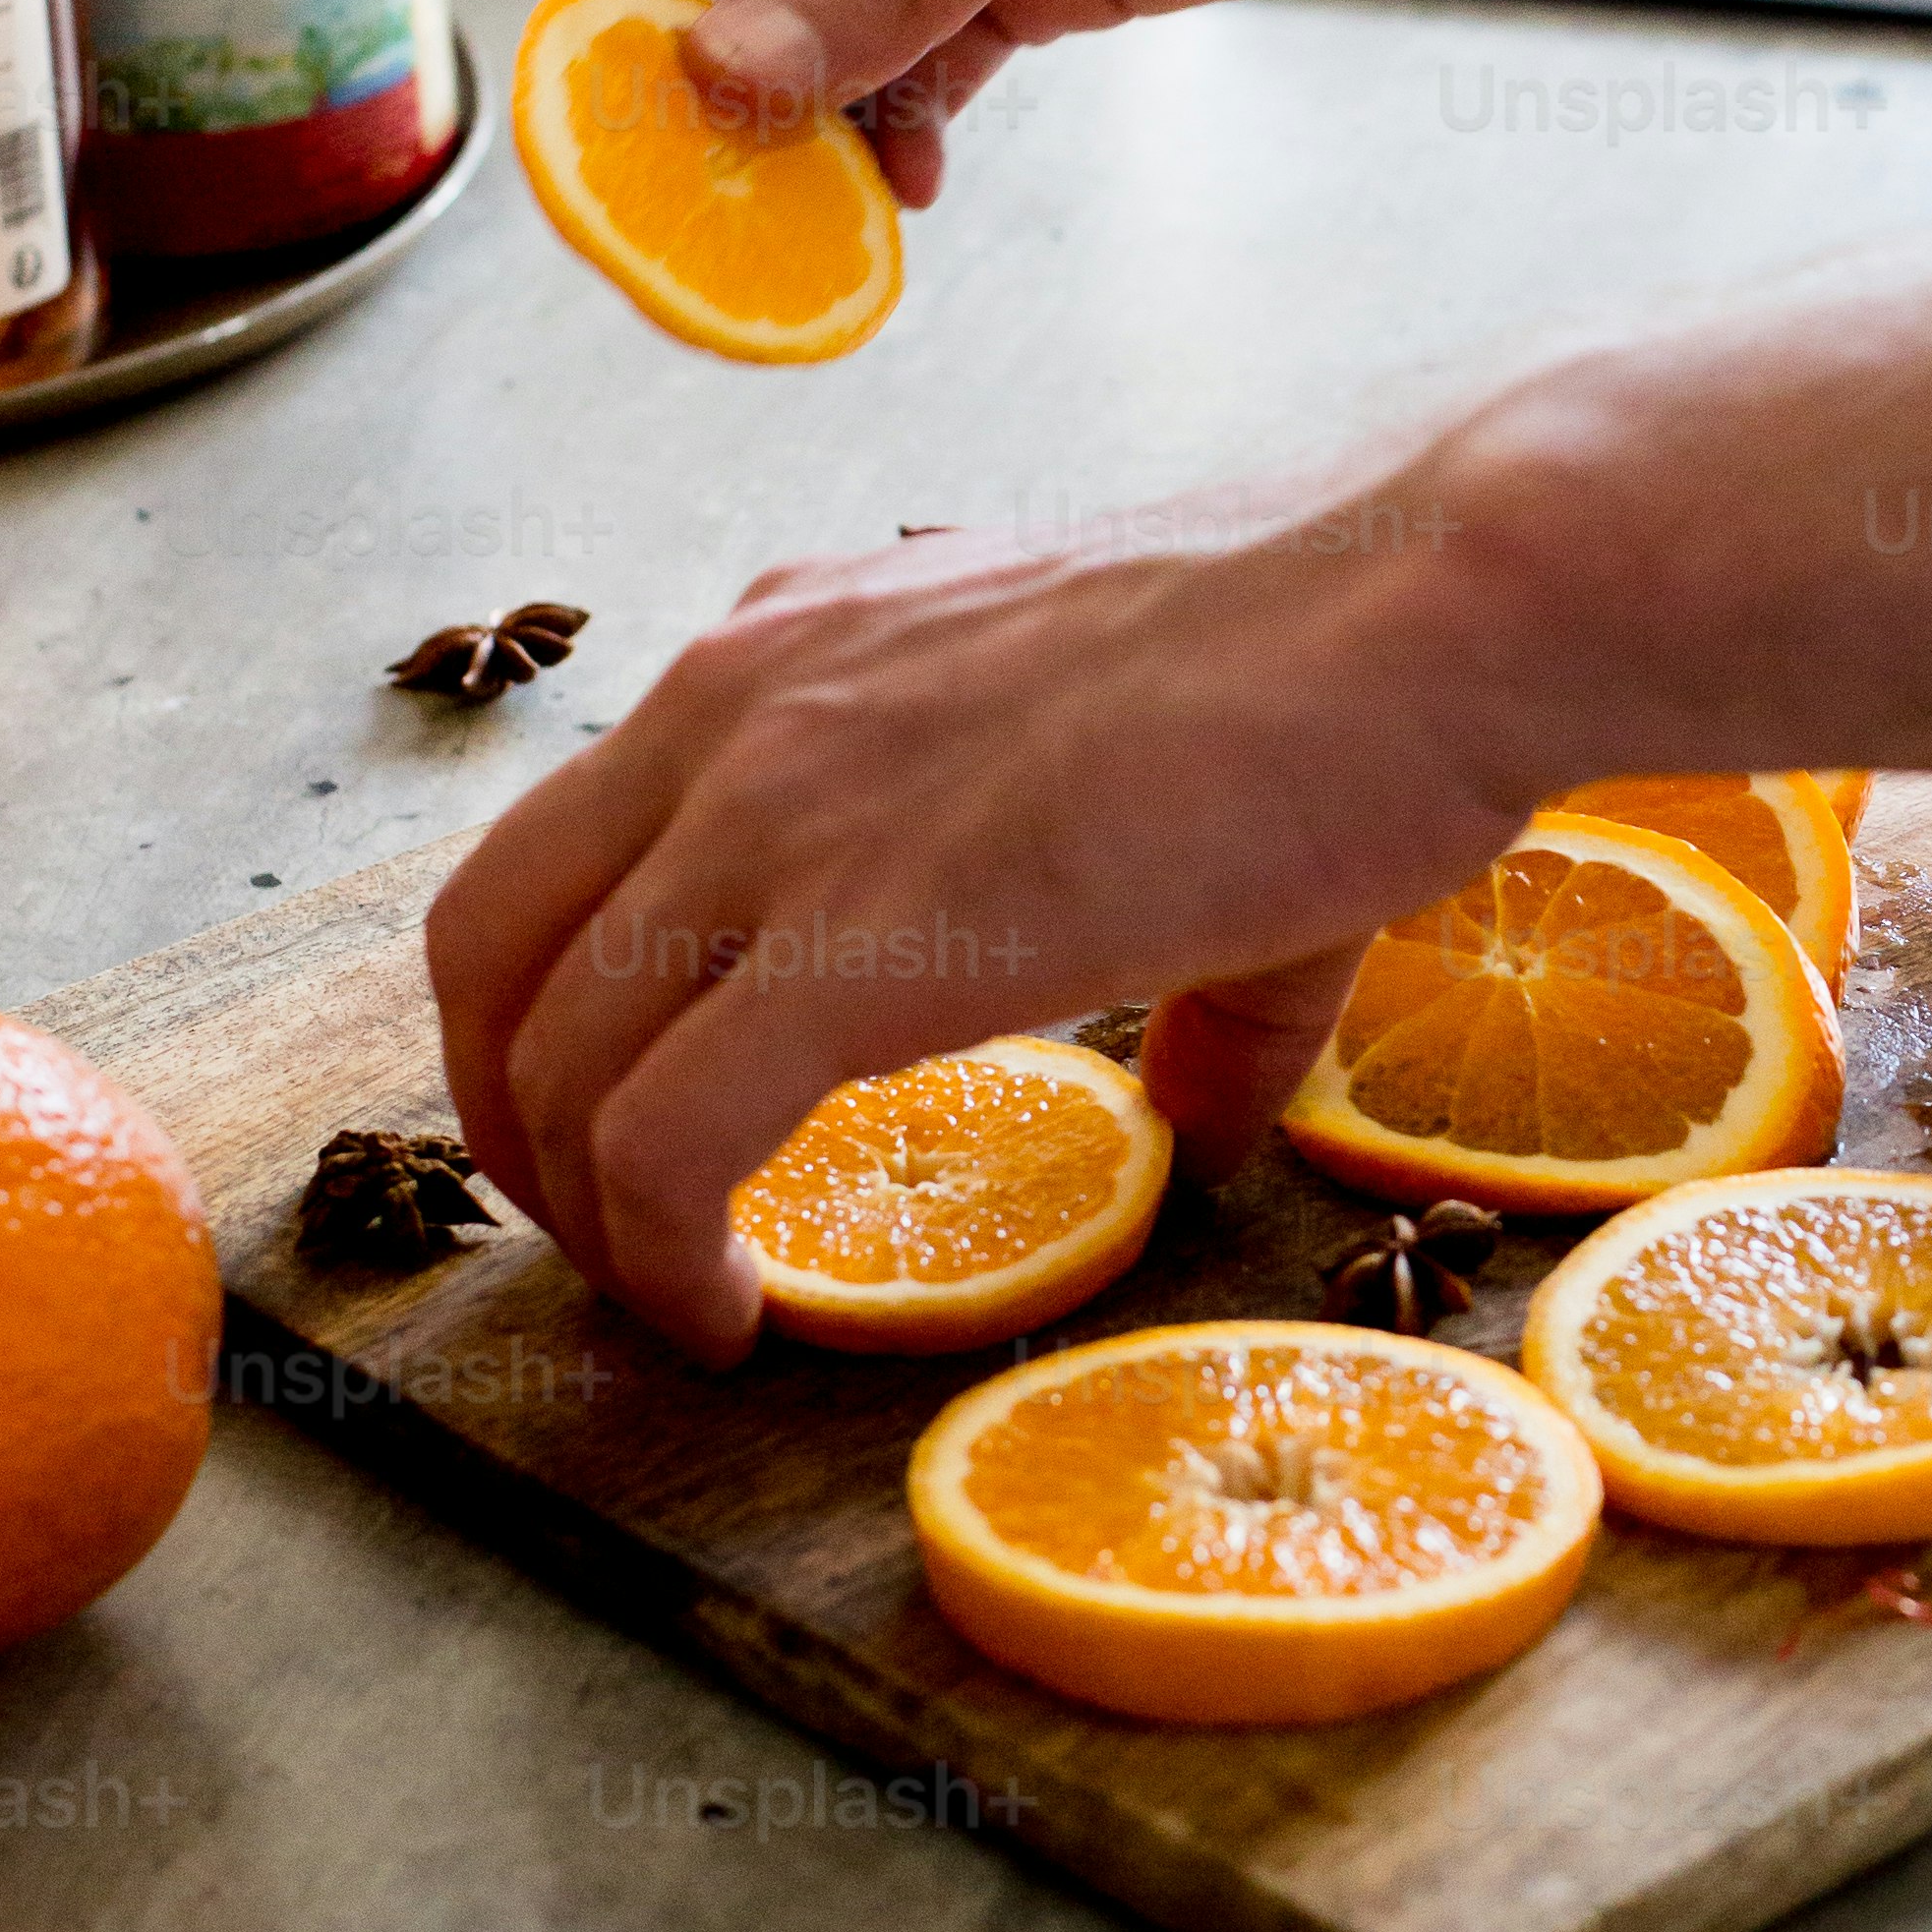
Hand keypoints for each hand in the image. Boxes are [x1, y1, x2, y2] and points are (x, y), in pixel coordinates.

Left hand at [424, 478, 1549, 1356]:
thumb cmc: (1356, 678)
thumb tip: (1196, 1117)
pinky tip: (734, 1320)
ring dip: (584, 1215)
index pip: (576, 837)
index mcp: (799, 650)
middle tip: (610, 1237)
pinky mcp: (860, 937)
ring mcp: (785, 811)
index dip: (566, 1008)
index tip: (641, 1129)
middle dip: (515, 1120)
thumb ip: (1176, 971)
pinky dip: (660, 1255)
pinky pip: (666, 1137)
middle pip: (491, 944)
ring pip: (552, 1055)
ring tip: (678, 1301)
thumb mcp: (1199, 803)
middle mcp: (745, 705)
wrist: (1439, 610)